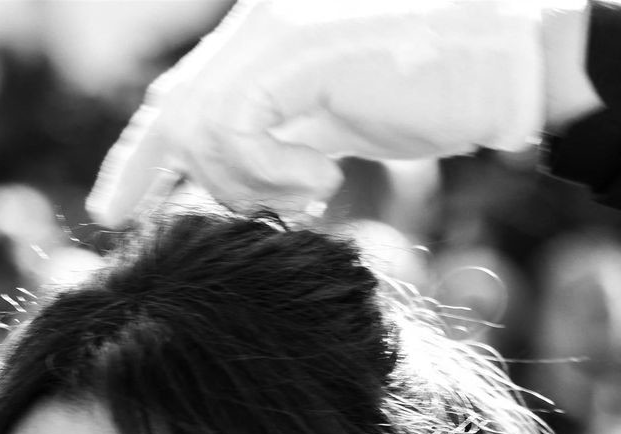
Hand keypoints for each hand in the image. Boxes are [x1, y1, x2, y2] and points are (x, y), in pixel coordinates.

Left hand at [89, 0, 587, 227]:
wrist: (507, 65)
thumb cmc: (436, 92)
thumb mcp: (334, 119)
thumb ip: (281, 136)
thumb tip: (234, 182)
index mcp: (263, 38)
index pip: (179, 96)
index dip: (140, 155)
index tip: (113, 208)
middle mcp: (259, 27)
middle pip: (172, 108)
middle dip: (145, 171)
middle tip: (142, 219)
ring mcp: (276, 34)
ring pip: (204, 129)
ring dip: (248, 184)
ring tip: (310, 194)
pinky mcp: (298, 54)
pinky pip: (239, 130)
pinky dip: (271, 173)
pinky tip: (325, 183)